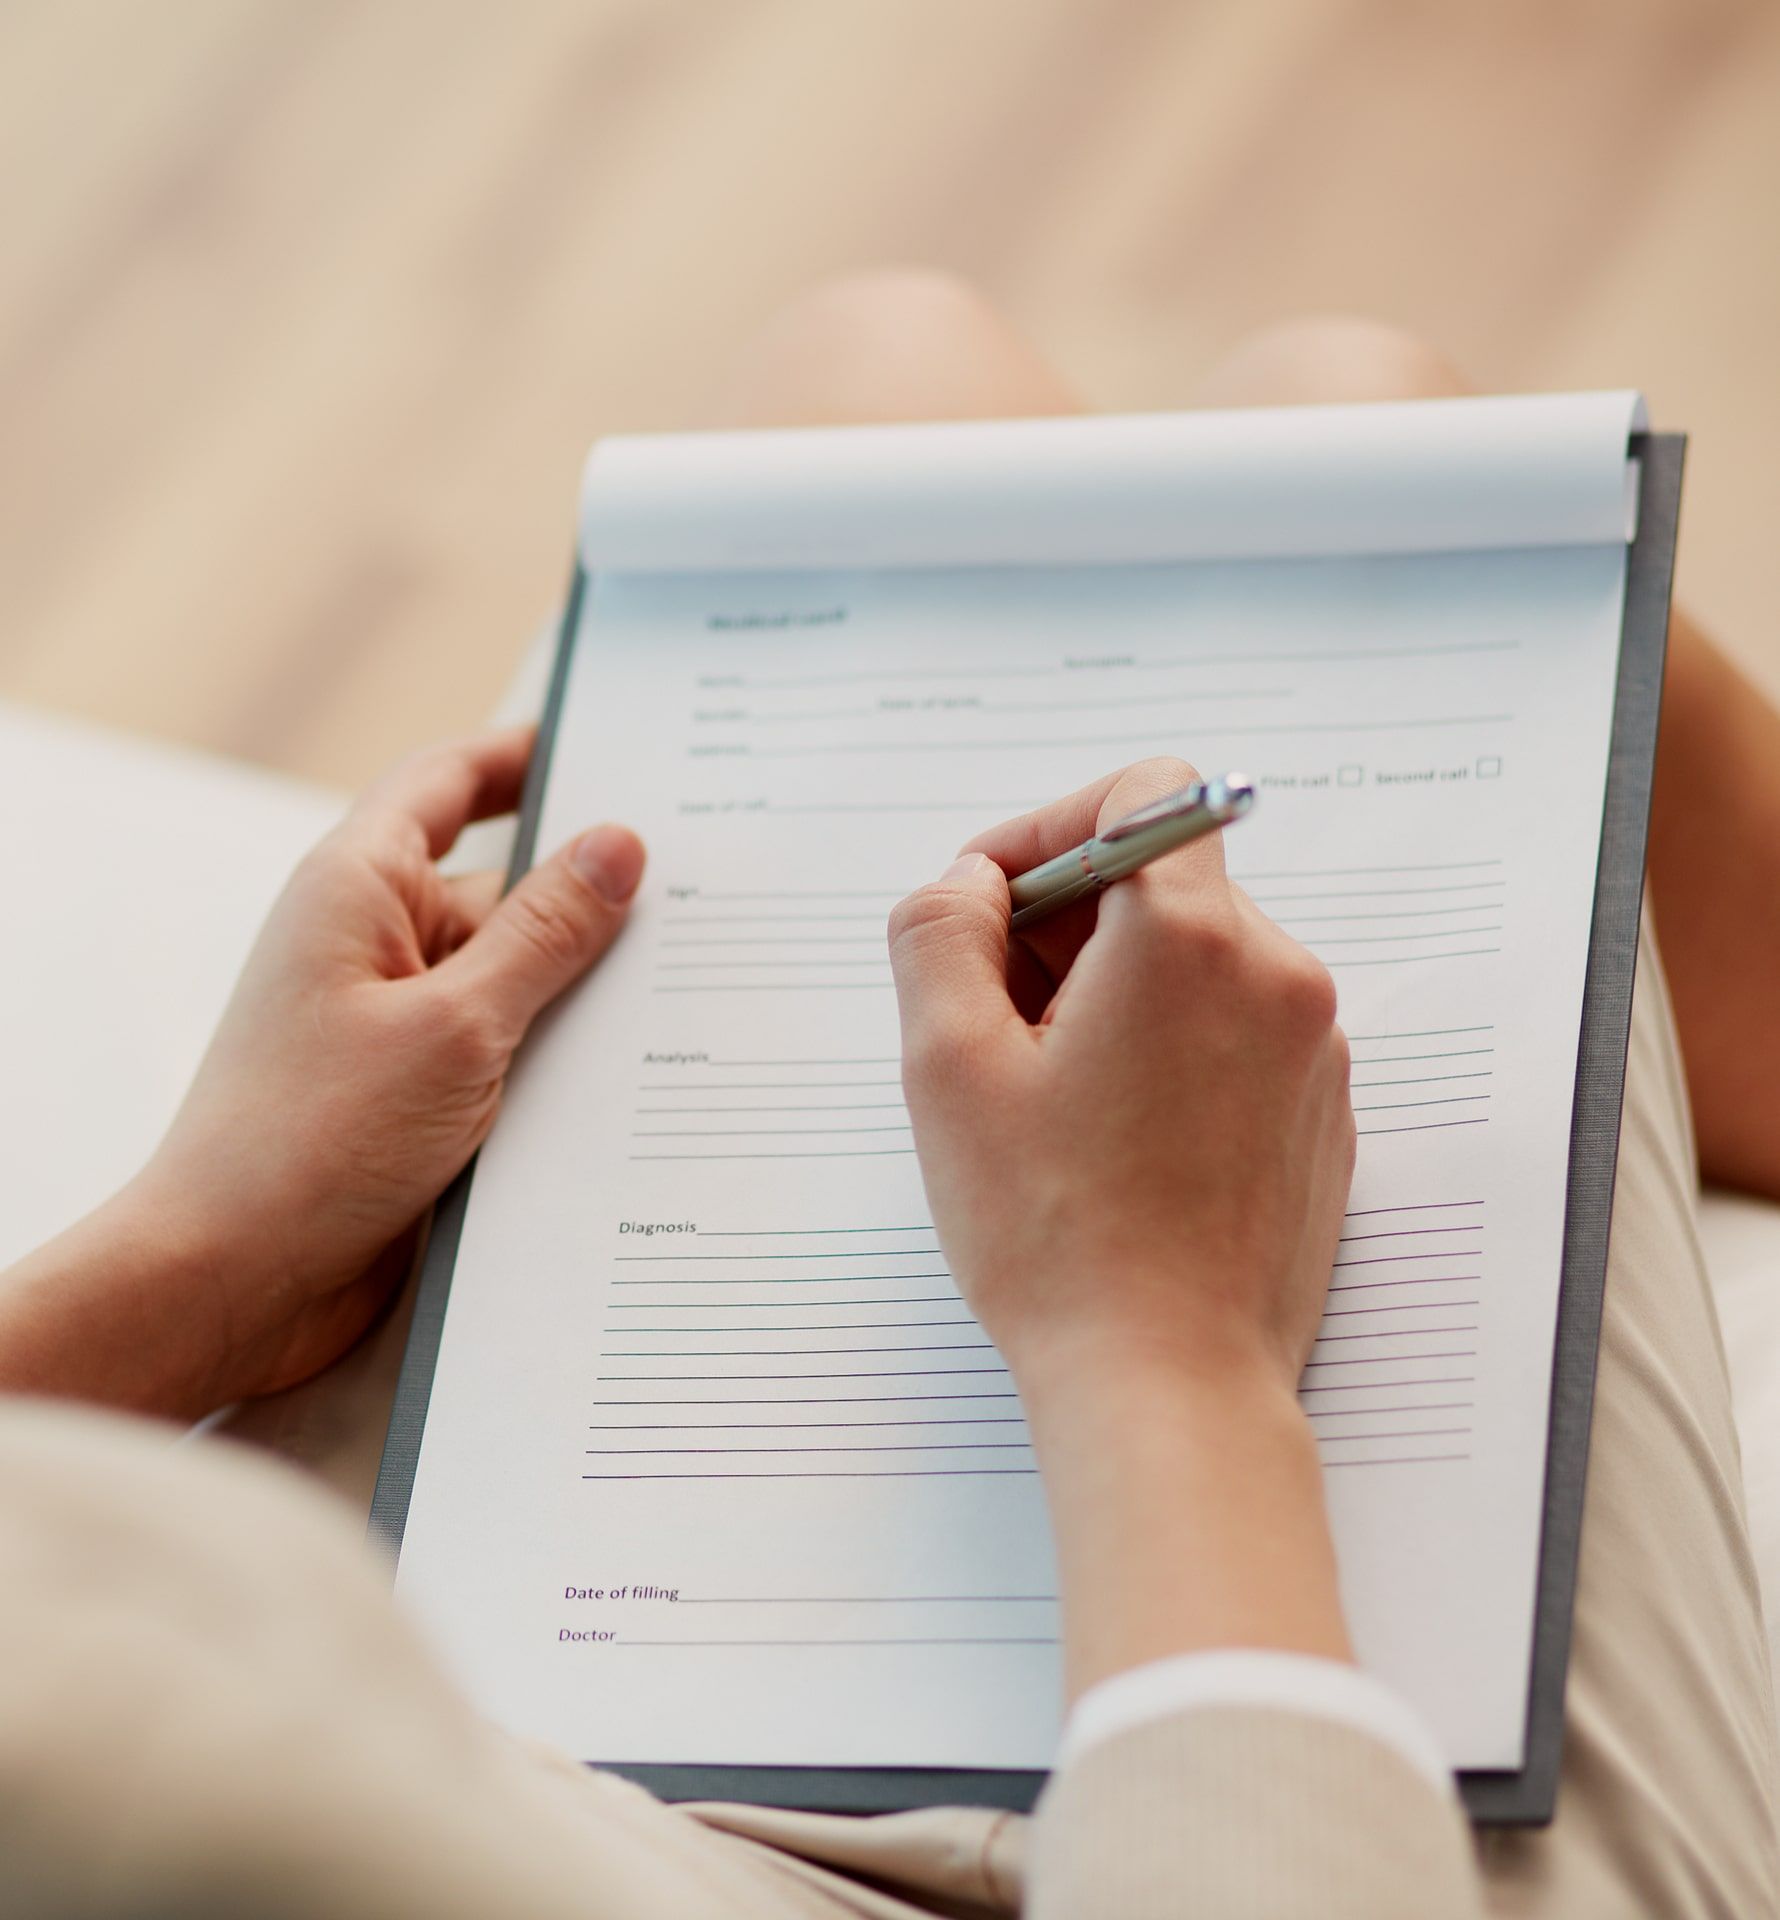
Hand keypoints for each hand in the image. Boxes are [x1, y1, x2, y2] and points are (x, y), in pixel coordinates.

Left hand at [0, 727, 644, 1417]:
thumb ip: (545, 933)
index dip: (525, 753)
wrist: (232, 1281)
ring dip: (581, 985)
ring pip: (514, 974)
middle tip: (698, 884)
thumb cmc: (311, 1141)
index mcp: (358, 888)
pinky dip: (559, 1050)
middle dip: (588, 889)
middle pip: (500, 884)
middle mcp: (375, 943)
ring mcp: (396, 1020)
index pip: (449, 783)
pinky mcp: (417, 1092)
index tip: (613, 743)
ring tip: (688, 983)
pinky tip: (634, 1071)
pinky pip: (505, 1045)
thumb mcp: (457, 1025)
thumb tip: (617, 845)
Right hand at [888, 756, 1353, 1397]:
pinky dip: (1166, 1043)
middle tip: (992, 1017)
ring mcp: (1313, 1046)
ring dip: (1110, 988)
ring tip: (1049, 1093)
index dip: (1050, 829)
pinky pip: (1234, 1027)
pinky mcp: (1321, 1110)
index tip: (993, 907)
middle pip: (1161, 879)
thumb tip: (970, 885)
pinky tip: (1111, 1133)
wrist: (1169, 1383)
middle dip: (1062, 923)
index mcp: (1190, 939)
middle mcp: (1275, 973)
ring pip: (1194, 956)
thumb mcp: (948, 1066)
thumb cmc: (1056, 1236)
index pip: (1142, 793)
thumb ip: (938, 931)